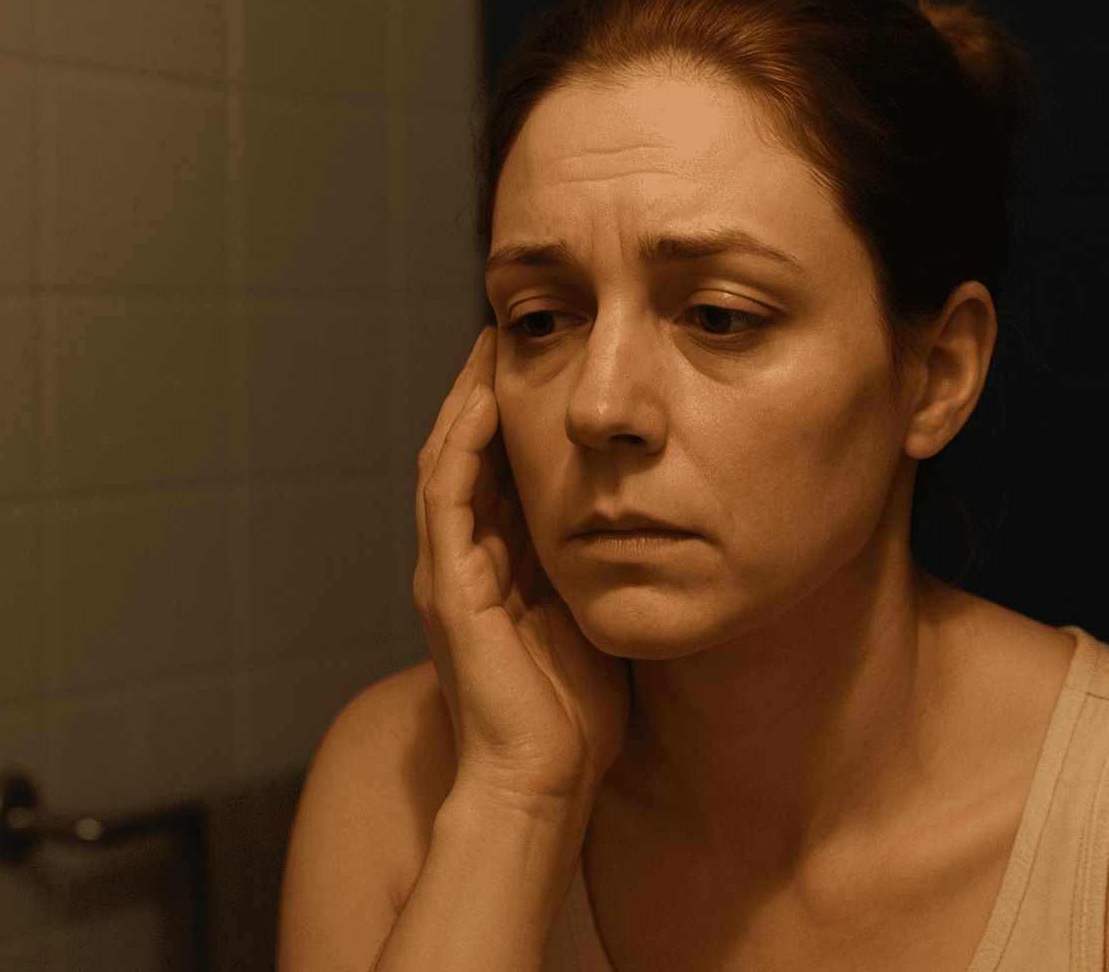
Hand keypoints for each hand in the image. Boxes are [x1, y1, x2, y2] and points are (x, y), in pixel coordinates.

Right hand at [413, 325, 630, 805]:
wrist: (543, 782)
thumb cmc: (578, 712)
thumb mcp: (598, 613)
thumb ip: (609, 563)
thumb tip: (661, 517)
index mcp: (499, 567)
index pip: (500, 468)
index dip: (517, 411)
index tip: (550, 356)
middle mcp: (465, 562)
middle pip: (467, 452)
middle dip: (486, 388)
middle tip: (512, 326)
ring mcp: (449, 574)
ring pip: (447, 461)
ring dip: (468, 400)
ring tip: (493, 342)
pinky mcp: (447, 591)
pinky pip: (448, 500)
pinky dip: (464, 446)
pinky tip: (488, 399)